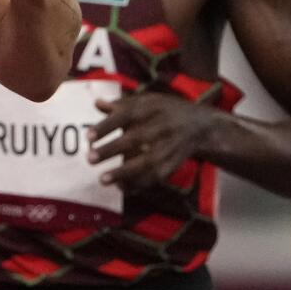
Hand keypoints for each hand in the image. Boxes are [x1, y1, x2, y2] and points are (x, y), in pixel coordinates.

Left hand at [88, 93, 217, 191]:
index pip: (126, 115)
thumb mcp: (147, 101)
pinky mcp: (174, 164)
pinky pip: (156, 177)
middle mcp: (162, 127)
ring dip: (124, 173)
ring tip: (102, 179)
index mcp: (152, 108)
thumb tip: (97, 103)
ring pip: (147, 163)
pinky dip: (139, 184)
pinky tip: (121, 188)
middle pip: (136, 139)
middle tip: (89, 158)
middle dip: (112, 150)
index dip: (107, 126)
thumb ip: (122, 104)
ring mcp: (169, 147)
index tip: (88, 137)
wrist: (202, 125)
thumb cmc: (165, 110)